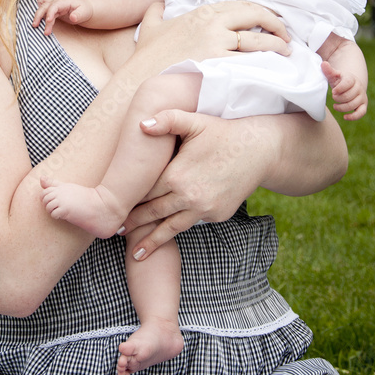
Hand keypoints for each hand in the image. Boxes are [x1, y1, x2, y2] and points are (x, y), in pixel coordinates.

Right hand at [32, 0, 93, 35]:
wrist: (84, 9)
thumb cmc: (84, 10)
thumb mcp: (84, 12)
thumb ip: (78, 15)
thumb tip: (73, 17)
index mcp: (64, 1)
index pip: (54, 5)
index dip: (50, 12)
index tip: (48, 21)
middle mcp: (57, 2)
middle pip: (45, 6)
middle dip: (39, 15)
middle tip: (36, 25)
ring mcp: (54, 5)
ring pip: (42, 8)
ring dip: (38, 17)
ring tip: (35, 26)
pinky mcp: (52, 10)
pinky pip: (43, 10)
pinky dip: (38, 14)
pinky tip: (35, 19)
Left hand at [119, 110, 275, 259]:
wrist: (260, 150)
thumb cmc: (223, 133)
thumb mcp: (194, 122)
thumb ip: (167, 120)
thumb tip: (142, 124)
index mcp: (176, 175)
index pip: (145, 193)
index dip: (128, 202)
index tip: (113, 210)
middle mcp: (188, 197)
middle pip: (154, 213)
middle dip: (134, 224)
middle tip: (115, 232)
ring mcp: (204, 209)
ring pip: (172, 227)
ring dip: (153, 240)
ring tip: (136, 253)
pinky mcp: (217, 215)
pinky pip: (193, 222)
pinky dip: (179, 227)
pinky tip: (167, 234)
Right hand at [135, 0, 290, 70]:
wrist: (141, 80)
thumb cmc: (146, 58)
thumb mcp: (149, 27)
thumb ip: (155, 12)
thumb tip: (156, 3)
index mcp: (202, 12)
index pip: (240, 5)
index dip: (260, 11)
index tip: (270, 19)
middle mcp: (212, 23)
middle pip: (254, 16)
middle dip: (275, 23)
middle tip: (285, 35)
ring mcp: (217, 43)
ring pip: (257, 39)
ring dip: (277, 44)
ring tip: (287, 51)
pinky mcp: (219, 63)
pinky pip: (251, 60)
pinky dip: (266, 62)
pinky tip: (275, 67)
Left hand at [321, 61, 367, 119]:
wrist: (350, 86)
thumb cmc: (339, 81)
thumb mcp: (333, 75)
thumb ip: (329, 71)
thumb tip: (323, 64)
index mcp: (352, 79)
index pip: (348, 83)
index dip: (340, 88)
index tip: (333, 91)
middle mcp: (359, 87)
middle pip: (349, 96)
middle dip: (338, 98)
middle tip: (333, 97)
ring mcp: (362, 97)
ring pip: (353, 105)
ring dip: (342, 107)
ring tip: (335, 105)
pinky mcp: (363, 105)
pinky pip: (361, 113)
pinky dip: (353, 116)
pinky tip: (345, 117)